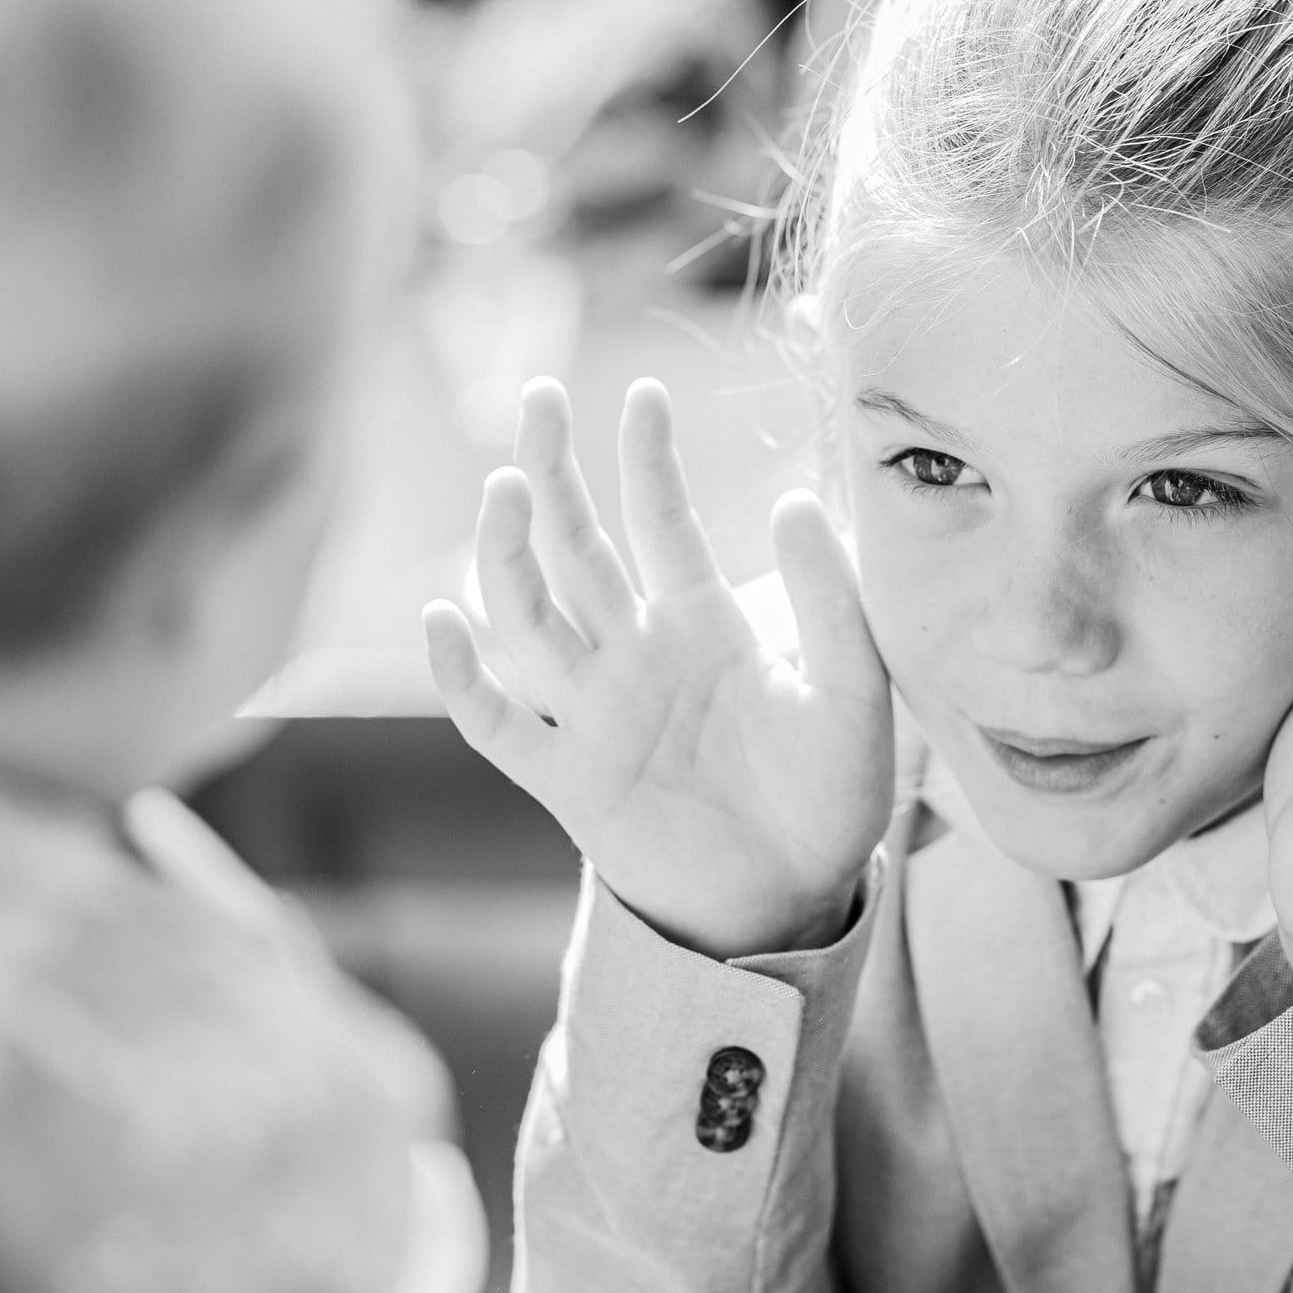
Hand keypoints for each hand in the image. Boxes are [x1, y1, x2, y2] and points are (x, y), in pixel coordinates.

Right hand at [423, 378, 892, 958]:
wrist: (795, 899)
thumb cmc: (828, 794)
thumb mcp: (853, 692)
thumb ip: (829, 602)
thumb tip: (795, 500)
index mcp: (702, 624)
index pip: (661, 521)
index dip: (648, 458)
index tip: (646, 394)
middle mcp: (636, 656)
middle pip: (576, 548)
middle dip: (552, 472)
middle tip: (535, 398)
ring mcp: (596, 715)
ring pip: (529, 618)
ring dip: (508, 555)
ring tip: (505, 490)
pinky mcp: (570, 782)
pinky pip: (499, 726)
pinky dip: (463, 679)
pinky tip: (439, 626)